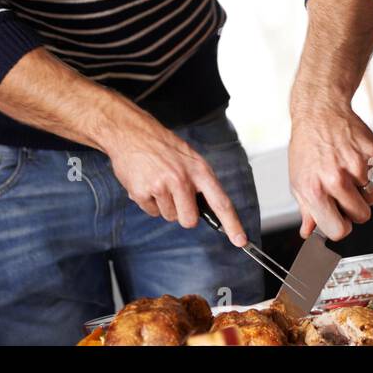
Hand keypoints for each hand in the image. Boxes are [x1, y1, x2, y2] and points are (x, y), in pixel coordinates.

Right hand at [101, 111, 246, 246]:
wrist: (132, 132)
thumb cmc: (164, 146)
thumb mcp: (190, 158)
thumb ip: (199, 182)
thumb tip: (208, 210)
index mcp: (200, 170)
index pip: (221, 202)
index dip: (232, 224)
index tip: (240, 241)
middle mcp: (182, 179)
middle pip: (189, 220)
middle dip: (183, 215)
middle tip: (175, 196)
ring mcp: (161, 185)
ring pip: (169, 216)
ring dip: (163, 205)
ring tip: (157, 181)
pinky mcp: (141, 191)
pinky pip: (150, 211)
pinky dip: (148, 201)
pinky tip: (145, 182)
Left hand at [289, 98, 372, 240]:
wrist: (320, 112)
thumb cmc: (307, 145)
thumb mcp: (298, 180)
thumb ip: (307, 210)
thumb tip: (309, 232)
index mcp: (315, 190)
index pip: (338, 230)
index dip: (340, 226)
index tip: (339, 219)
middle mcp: (336, 179)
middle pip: (362, 216)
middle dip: (355, 210)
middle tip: (345, 196)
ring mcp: (357, 166)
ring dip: (364, 191)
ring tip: (349, 173)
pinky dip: (371, 174)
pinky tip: (356, 160)